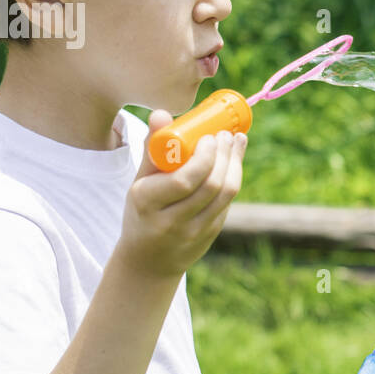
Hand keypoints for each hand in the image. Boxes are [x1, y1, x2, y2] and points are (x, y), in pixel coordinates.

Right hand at [115, 109, 246, 277]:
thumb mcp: (139, 182)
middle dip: (224, 155)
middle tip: (226, 134)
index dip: (204, 157)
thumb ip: (153, 149)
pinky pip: (227, 202)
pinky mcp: (210, 234)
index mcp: (148, 203)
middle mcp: (172, 221)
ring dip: (234, 164)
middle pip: (210, 185)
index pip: (184, 181)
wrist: (149, 260)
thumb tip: (161, 113)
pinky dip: (233, 178)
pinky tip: (233, 161)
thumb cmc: (143, 211)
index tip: (209, 136)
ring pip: (225, 194)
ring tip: (235, 142)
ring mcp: (194, 231)